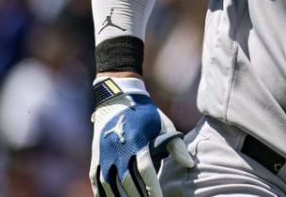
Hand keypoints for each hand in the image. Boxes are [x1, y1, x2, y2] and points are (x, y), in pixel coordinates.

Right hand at [89, 77, 193, 195]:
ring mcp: (104, 154)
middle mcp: (118, 150)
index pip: (145, 170)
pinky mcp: (96, 157)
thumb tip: (190, 164)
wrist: (117, 99)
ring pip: (110, 184)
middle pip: (127, 181)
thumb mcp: (164, 125)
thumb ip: (176, 145)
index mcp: (137, 142)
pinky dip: (103, 193)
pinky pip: (97, 181)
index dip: (152, 187)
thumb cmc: (146, 114)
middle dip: (138, 196)